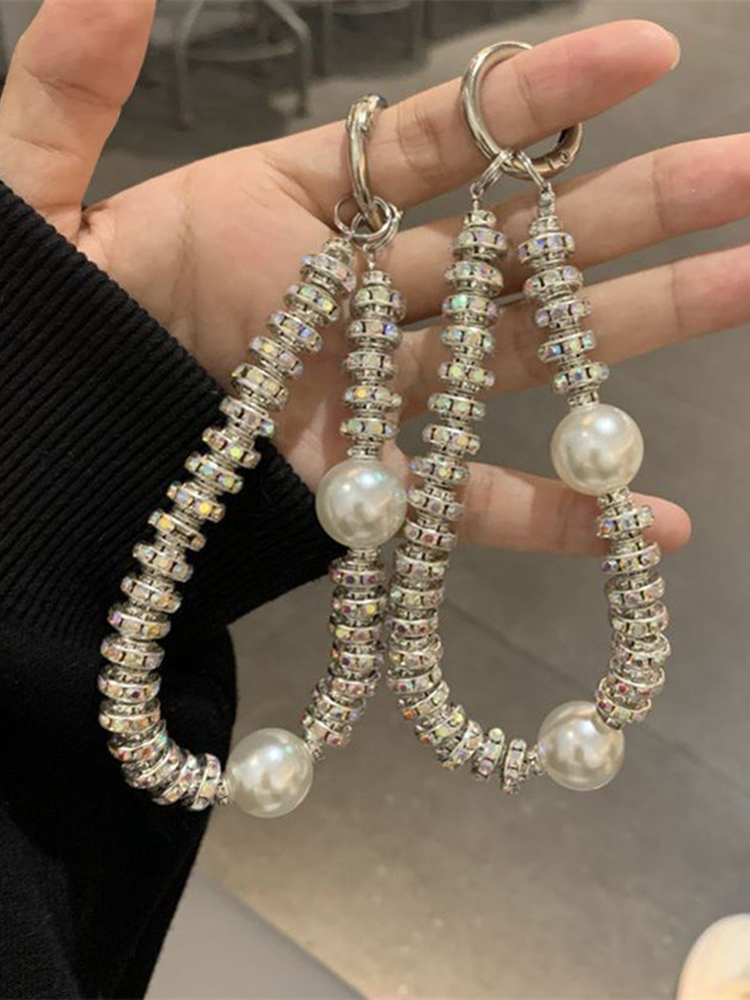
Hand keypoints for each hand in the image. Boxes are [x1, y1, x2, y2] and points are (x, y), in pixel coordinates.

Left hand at [2, 2, 737, 554]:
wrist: (20, 461)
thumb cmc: (27, 332)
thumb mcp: (30, 194)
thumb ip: (68, 85)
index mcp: (285, 211)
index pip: (434, 143)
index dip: (538, 100)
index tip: (647, 55)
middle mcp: (348, 301)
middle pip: (509, 250)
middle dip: (634, 209)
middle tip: (748, 174)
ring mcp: (364, 402)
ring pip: (518, 363)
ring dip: (635, 333)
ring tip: (747, 284)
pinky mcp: (356, 495)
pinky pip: (466, 507)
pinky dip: (555, 517)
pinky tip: (646, 524)